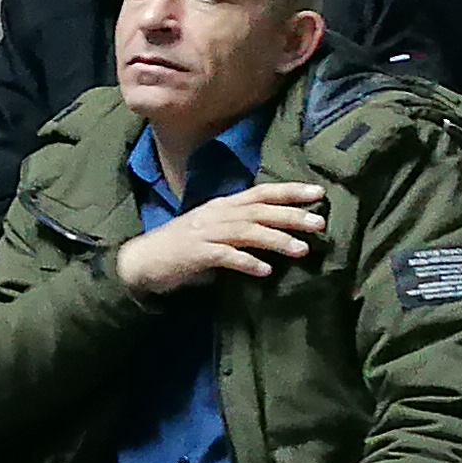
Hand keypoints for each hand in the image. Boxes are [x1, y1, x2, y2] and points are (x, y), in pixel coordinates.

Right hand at [115, 181, 328, 296]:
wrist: (141, 261)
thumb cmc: (182, 246)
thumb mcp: (214, 228)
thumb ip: (242, 227)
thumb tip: (280, 231)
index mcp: (223, 205)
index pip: (260, 193)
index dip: (289, 191)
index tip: (319, 193)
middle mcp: (216, 214)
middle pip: (259, 210)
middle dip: (291, 215)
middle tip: (320, 223)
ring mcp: (204, 233)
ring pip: (246, 231)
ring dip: (275, 240)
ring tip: (301, 250)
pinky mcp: (194, 254)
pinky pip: (224, 256)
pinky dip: (246, 262)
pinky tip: (264, 271)